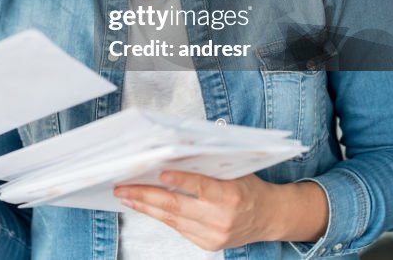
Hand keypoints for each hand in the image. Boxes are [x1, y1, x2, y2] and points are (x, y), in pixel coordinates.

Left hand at [114, 171, 283, 251]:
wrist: (269, 217)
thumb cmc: (249, 187)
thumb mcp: (235, 169)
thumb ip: (208, 163)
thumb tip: (176, 149)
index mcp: (230, 196)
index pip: (200, 186)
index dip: (179, 179)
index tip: (159, 172)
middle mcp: (221, 218)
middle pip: (176, 206)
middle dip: (145, 196)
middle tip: (122, 188)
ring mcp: (214, 234)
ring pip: (172, 219)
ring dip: (146, 207)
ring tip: (127, 197)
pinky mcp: (208, 244)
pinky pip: (179, 228)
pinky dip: (161, 216)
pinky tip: (146, 207)